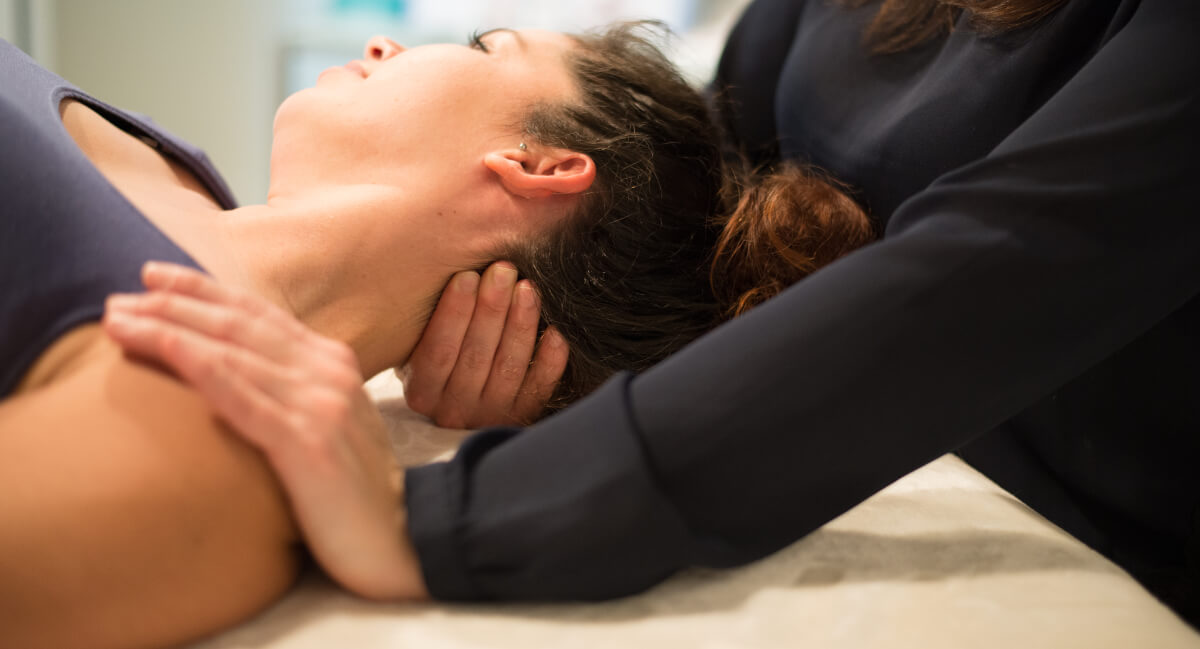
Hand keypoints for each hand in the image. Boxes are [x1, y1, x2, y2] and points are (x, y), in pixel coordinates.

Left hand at [103, 261, 426, 599]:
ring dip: (169, 329)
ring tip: (118, 320)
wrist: (405, 540)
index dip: (202, 290)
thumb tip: (237, 377)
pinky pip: (243, 397)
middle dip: (173, 304)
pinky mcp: (308, 444)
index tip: (152, 277)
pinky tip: (164, 346)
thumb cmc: (357, 492)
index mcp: (332, 362)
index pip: (258, 313)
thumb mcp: (330, 425)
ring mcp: (320, 404)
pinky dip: (200, 366)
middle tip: (116, 298)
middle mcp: (328, 371)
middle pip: (239, 324)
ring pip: (232, 352)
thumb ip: (294, 393)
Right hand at [399, 262, 568, 428]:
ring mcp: (489, 416)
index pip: (438, 351)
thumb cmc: (442, 358)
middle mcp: (453, 409)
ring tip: (527, 288)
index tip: (467, 275)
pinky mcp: (519, 418)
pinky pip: (538, 388)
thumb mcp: (419, 346)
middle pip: (475, 356)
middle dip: (491, 309)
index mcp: (422, 391)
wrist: (463, 405)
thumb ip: (430, 321)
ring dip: (520, 324)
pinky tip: (555, 331)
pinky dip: (550, 360)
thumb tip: (458, 272)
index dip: (453, 312)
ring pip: (508, 367)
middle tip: (504, 270)